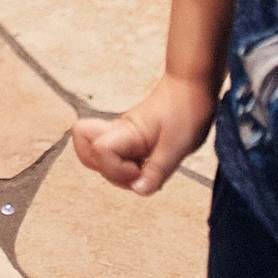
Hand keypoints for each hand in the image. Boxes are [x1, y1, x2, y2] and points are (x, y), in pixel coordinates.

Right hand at [72, 75, 217, 195]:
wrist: (191, 86)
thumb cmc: (186, 111)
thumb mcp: (177, 147)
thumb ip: (156, 170)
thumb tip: (139, 191)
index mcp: (126, 132)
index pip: (99, 149)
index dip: (115, 168)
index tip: (139, 170)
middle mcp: (118, 133)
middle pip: (86, 151)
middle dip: (109, 172)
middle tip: (137, 174)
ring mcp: (122, 135)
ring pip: (98, 154)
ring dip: (116, 171)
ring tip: (143, 172)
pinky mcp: (131, 139)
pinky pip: (116, 155)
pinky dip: (127, 167)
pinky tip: (149, 168)